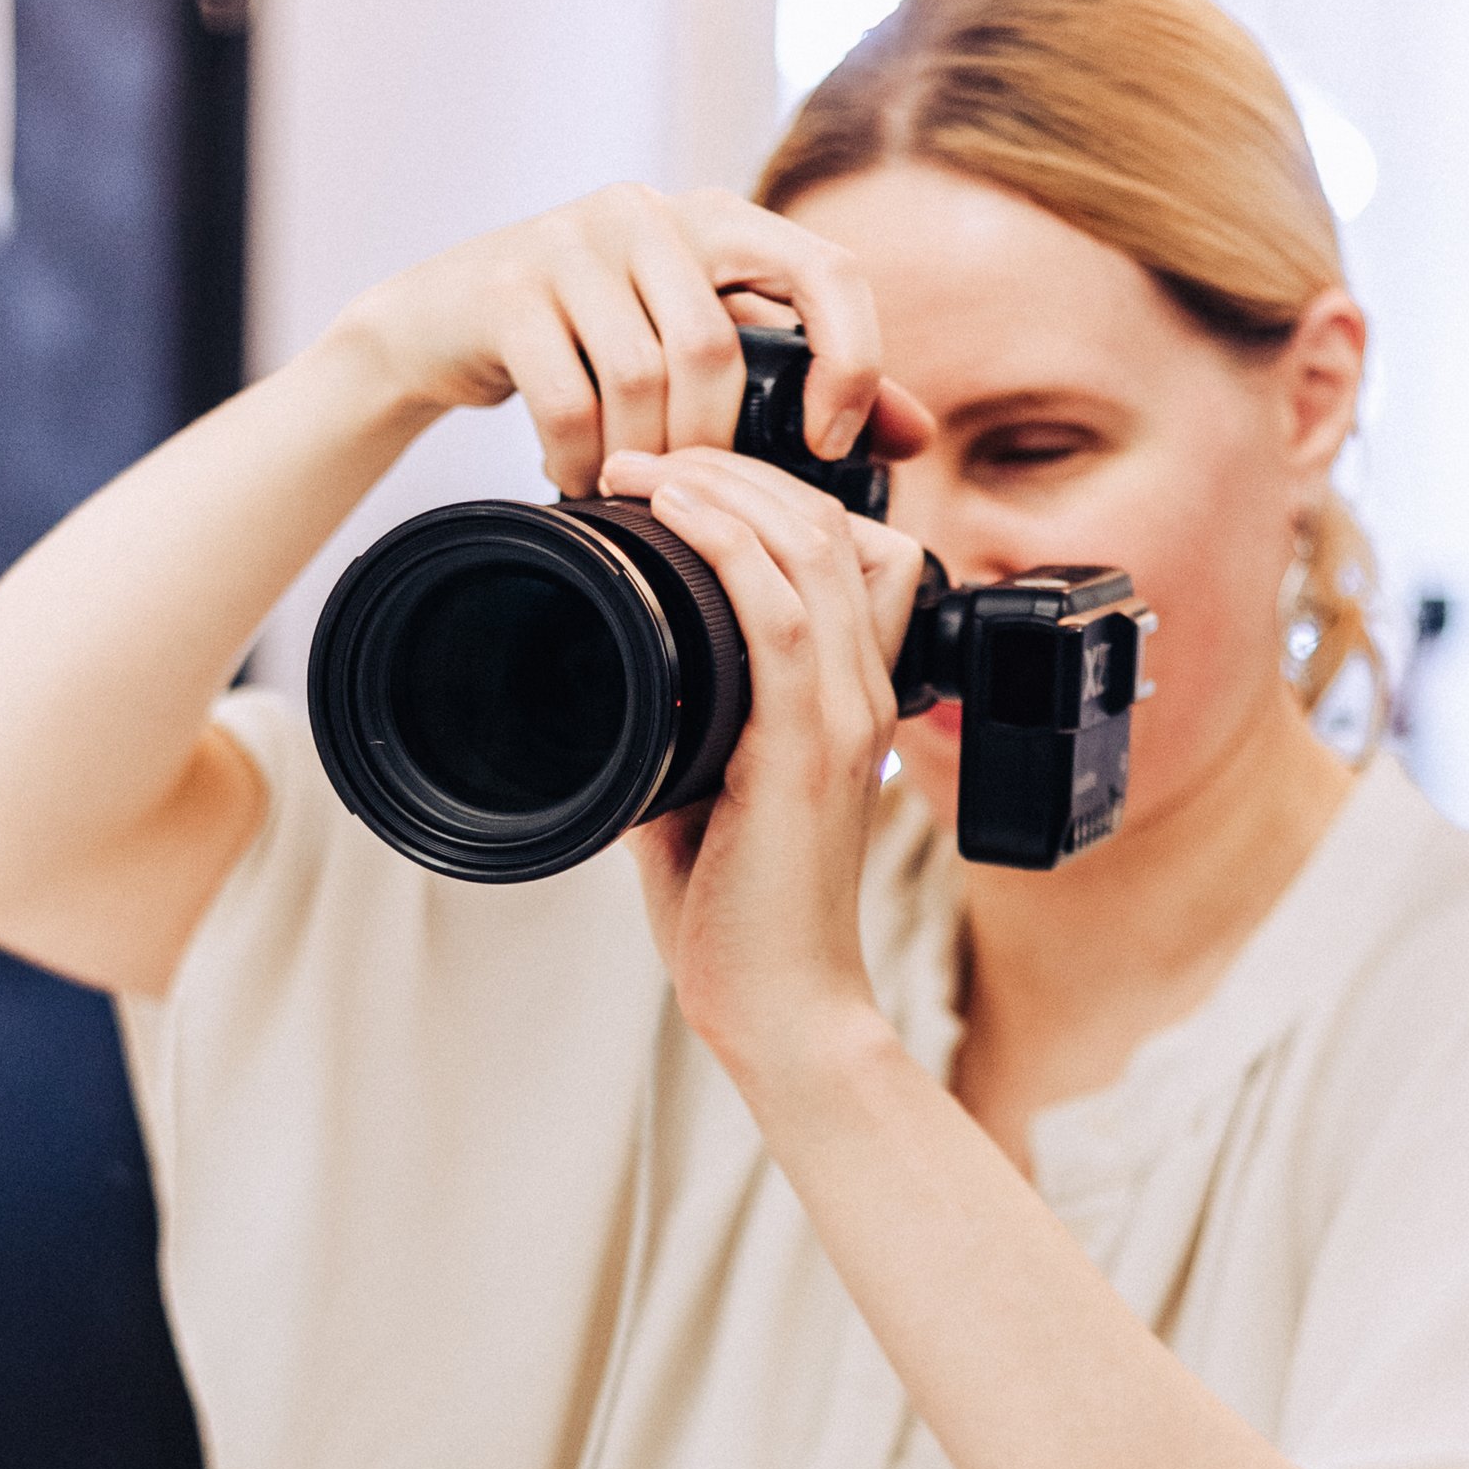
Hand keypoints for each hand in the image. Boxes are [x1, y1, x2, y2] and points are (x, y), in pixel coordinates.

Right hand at [339, 183, 921, 494]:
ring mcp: (572, 242)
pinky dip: (579, 457)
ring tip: (628, 491)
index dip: (849, 361)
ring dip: (639, 458)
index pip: (825, 269)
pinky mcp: (508, 288)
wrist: (444, 318)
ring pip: (640, 377)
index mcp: (720, 221)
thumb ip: (807, 380)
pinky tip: (575, 477)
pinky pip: (565, 397)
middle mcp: (650, 214)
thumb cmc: (594, 336)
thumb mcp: (704, 345)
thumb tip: (915, 435)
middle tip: (693, 495)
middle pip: (715, 348)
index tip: (829, 444)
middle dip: (709, 445)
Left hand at [600, 441, 924, 1095]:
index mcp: (849, 696)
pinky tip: (675, 513)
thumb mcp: (701, 792)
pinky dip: (729, 542)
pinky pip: (785, 612)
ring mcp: (848, 716)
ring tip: (648, 468)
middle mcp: (865, 692)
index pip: (847, 548)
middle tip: (647, 456)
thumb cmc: (739, 917)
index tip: (677, 484)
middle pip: (831, 522)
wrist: (783, 1012)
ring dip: (724, 487)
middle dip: (737, 467)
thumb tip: (603, 680)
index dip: (772, 493)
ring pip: (811, 546)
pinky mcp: (812, 749)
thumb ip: (678, 728)